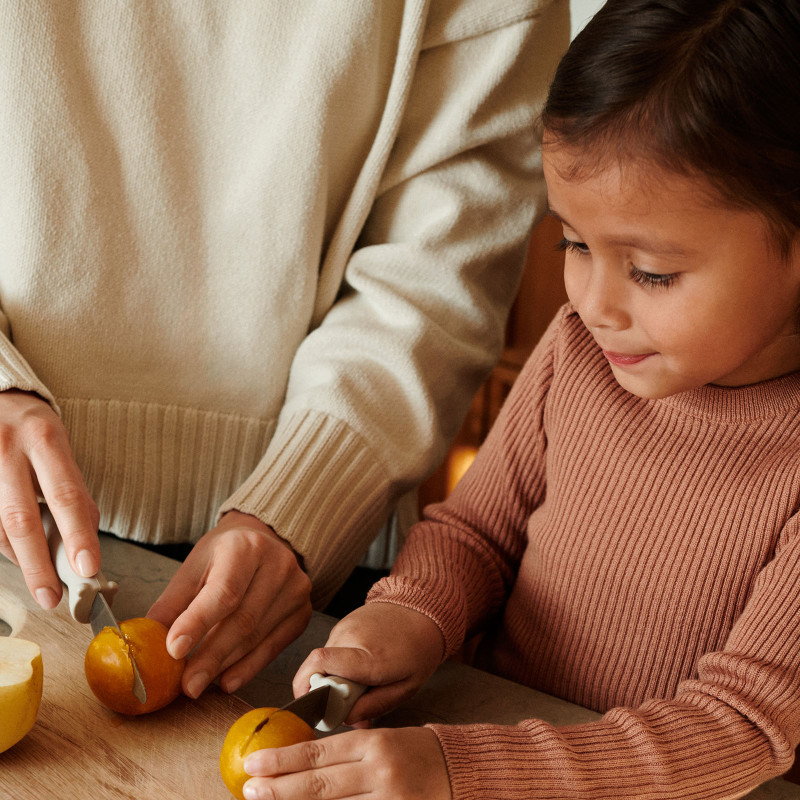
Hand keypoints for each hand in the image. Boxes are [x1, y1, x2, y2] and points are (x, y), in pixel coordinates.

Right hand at [0, 390, 99, 608]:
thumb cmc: (35, 431)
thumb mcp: (61, 450)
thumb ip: (72, 492)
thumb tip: (85, 542)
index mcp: (45, 440)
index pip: (65, 494)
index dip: (77, 534)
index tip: (88, 568)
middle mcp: (8, 449)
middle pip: (21, 518)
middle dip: (38, 564)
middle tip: (52, 597)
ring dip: (18, 557)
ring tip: (38, 574)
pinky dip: (1, 543)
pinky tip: (15, 551)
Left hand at [147, 510, 311, 697]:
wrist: (264, 540)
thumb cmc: (225, 554)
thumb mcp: (194, 566)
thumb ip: (173, 603)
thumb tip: (148, 641)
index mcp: (246, 546)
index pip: (225, 590)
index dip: (198, 622)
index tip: (174, 650)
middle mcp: (278, 565)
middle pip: (243, 619)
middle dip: (211, 656)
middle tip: (186, 684)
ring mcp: (296, 589)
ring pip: (258, 636)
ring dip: (226, 665)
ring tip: (199, 683)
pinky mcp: (302, 611)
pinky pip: (275, 647)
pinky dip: (249, 667)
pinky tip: (227, 680)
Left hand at [242, 726, 450, 799]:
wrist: (460, 771)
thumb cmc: (415, 753)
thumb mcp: (382, 741)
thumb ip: (346, 753)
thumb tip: (300, 763)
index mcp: (373, 743)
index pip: (318, 751)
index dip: (283, 759)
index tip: (253, 763)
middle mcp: (378, 771)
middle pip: (319, 783)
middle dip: (280, 788)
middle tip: (248, 789)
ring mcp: (388, 799)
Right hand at [294, 603, 443, 723]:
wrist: (422, 610)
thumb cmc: (419, 650)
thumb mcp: (406, 688)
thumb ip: (374, 705)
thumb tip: (344, 719)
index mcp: (369, 657)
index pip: (320, 664)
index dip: (308, 688)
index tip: (318, 710)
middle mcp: (350, 637)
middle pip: (318, 670)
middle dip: (325, 693)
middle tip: (349, 702)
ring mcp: (344, 627)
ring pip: (323, 663)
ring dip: (334, 678)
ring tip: (361, 681)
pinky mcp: (342, 624)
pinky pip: (331, 651)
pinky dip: (339, 665)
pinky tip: (361, 666)